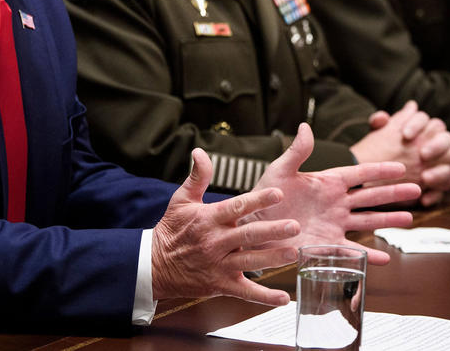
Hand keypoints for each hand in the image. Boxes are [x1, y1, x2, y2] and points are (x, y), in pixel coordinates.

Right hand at [151, 148, 303, 304]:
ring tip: (293, 253)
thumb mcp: (181, 200)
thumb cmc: (172, 229)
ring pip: (250, 262)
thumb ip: (197, 176)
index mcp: (209, 218)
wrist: (155, 266)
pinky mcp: (221, 284)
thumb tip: (200, 151)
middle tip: (295, 225)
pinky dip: (264, 297)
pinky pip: (245, 292)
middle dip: (272, 231)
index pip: (237, 207)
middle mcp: (216, 242)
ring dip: (273, 258)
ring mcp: (219, 264)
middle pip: (248, 235)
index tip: (278, 194)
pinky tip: (283, 298)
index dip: (258, 200)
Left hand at [249, 123, 418, 264]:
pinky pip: (351, 251)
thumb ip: (296, 152)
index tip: (401, 167)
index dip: (380, 171)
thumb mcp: (279, 171)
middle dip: (394, 193)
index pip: (359, 174)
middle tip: (418, 188)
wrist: (252, 227)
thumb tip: (304, 127)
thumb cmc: (264, 197)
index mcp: (327, 183)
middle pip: (371, 197)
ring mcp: (334, 225)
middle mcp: (335, 203)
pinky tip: (384, 259)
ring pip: (368, 222)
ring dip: (388, 220)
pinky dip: (368, 256)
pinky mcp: (327, 245)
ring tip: (410, 219)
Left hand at [354, 101, 449, 205]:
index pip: (424, 118)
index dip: (416, 124)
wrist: (380, 174)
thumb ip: (378, 125)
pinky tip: (423, 199)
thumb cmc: (382, 150)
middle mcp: (437, 141)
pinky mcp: (442, 181)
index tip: (405, 135)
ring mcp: (443, 161)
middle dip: (436, 145)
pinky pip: (445, 186)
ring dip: (441, 170)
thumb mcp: (377, 137)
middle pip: (446, 137)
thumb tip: (381, 118)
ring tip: (425, 178)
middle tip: (422, 154)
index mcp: (421, 126)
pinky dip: (435, 194)